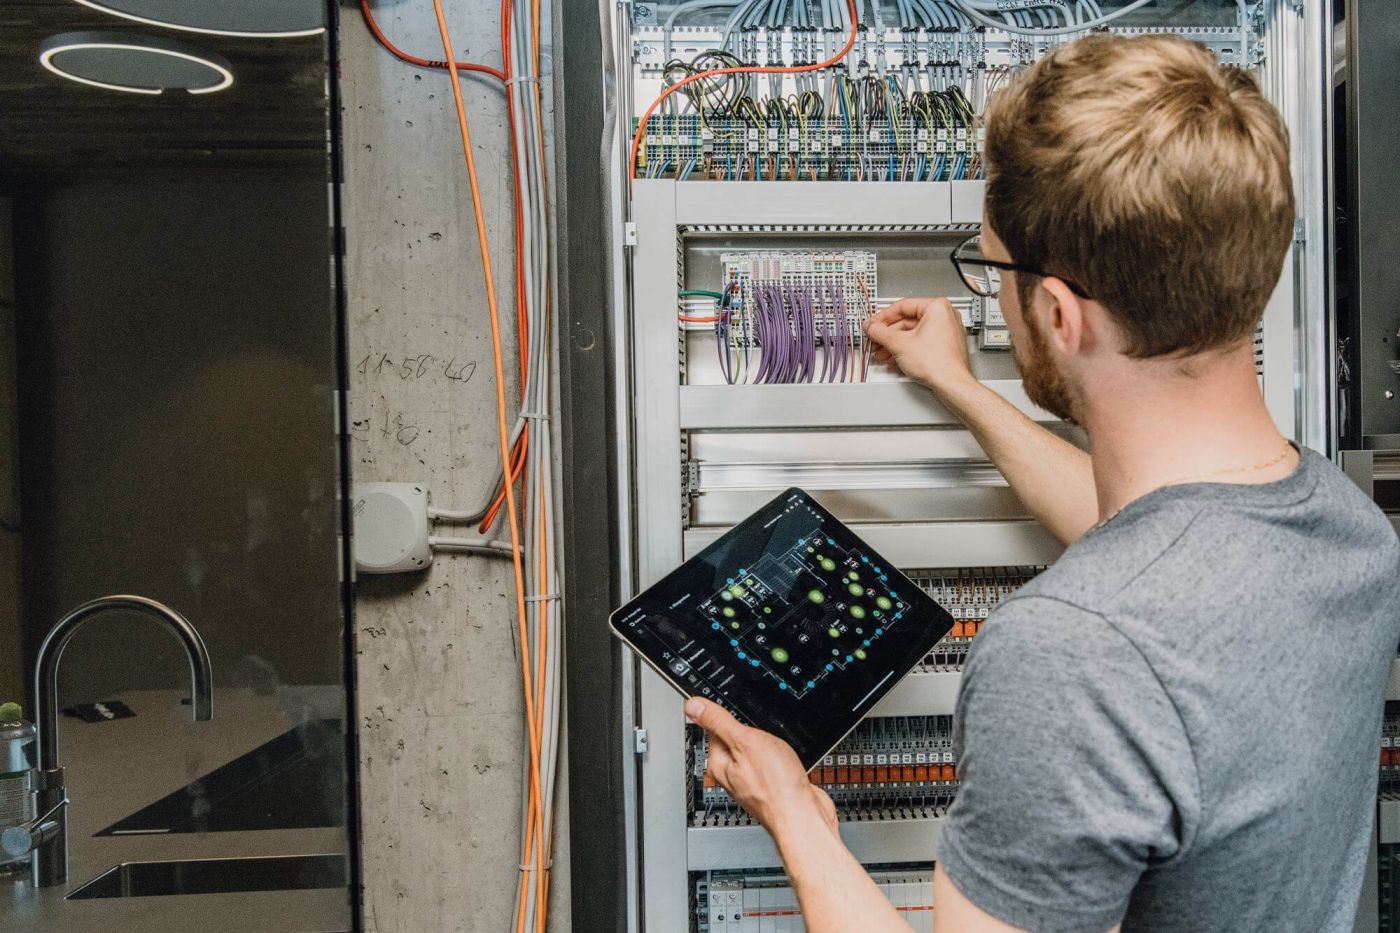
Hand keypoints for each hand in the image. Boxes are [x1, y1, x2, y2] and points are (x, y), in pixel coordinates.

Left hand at [685, 696, 837, 839]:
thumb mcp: (745, 742)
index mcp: (720, 764)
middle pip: (738, 739)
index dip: (728, 715)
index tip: (738, 709)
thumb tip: (692, 706)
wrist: (804, 817)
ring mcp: (754, 781)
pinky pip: (773, 763)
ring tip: (779, 749)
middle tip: (765, 733)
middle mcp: (734, 775)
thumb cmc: (775, 787)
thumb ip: (719, 722)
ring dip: (770, 744)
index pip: (714, 729)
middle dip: (753, 731)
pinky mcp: (774, 786)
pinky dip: (781, 757)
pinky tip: (788, 760)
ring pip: (758, 751)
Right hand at [864, 297, 974, 391]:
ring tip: (883, 353)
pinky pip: (921, 342)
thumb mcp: (899, 344)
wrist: (952, 384)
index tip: (873, 324)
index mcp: (937, 307)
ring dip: (894, 344)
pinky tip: (895, 358)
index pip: (902, 306)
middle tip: (876, 340)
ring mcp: (946, 331)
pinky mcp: (945, 346)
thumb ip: (879, 332)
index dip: (883, 317)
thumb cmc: (937, 363)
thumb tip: (871, 326)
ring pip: (913, 334)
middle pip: (907, 322)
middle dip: (888, 335)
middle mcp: (945, 316)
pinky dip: (907, 349)